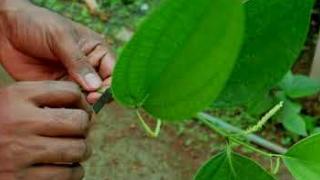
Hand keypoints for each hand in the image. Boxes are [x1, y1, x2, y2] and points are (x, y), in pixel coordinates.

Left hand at [0, 0, 114, 102]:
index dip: (110, 85)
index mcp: (97, 51)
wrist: (6, 30)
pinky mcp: (59, 88)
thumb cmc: (37, 24)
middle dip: (99, 97)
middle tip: (87, 100)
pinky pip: (70, 102)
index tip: (98, 93)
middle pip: (104, 89)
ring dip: (84, 105)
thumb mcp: (60, 38)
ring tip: (74, 105)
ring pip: (88, 99)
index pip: (114, 72)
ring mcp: (74, 79)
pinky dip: (69, 108)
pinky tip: (63, 107)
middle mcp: (89, 67)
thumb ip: (78, 62)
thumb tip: (95, 87)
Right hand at [0, 81, 90, 179]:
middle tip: (80, 132)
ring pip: (77, 150)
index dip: (82, 102)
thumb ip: (45, 98)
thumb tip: (86, 107)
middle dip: (85, 128)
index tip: (81, 111)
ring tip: (74, 151)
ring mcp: (20, 153)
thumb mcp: (12, 100)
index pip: (70, 92)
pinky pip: (67, 175)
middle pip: (79, 121)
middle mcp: (20, 123)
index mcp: (17, 97)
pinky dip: (73, 172)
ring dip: (81, 151)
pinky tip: (65, 168)